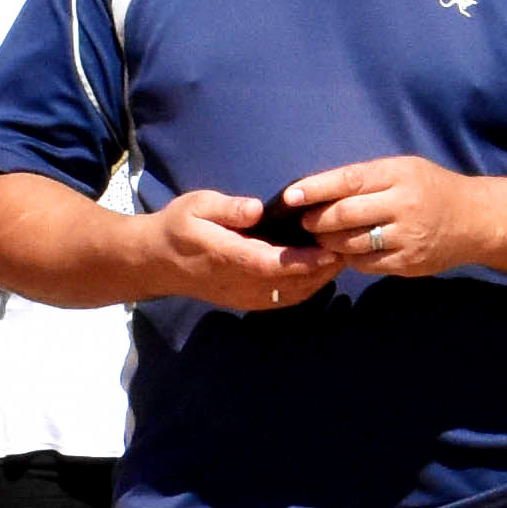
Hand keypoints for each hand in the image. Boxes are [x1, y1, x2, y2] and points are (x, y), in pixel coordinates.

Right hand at [144, 195, 338, 315]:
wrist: (156, 263)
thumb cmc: (177, 226)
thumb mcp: (195, 205)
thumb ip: (226, 208)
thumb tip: (257, 209)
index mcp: (225, 256)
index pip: (269, 263)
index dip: (301, 261)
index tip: (329, 251)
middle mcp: (238, 282)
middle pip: (287, 284)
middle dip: (322, 270)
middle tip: (350, 247)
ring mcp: (244, 297)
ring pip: (289, 296)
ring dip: (318, 281)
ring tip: (343, 258)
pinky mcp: (247, 301)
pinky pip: (283, 301)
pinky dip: (307, 289)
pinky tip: (322, 272)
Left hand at [288, 155, 495, 281]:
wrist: (474, 220)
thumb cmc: (430, 189)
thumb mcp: (404, 170)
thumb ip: (367, 179)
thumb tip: (318, 190)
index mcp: (399, 175)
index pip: (349, 181)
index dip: (315, 188)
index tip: (291, 195)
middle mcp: (403, 205)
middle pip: (345, 215)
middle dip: (317, 220)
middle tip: (304, 222)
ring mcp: (407, 237)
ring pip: (352, 242)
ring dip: (328, 242)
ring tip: (321, 238)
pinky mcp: (408, 263)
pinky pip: (366, 263)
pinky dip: (349, 257)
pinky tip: (345, 252)